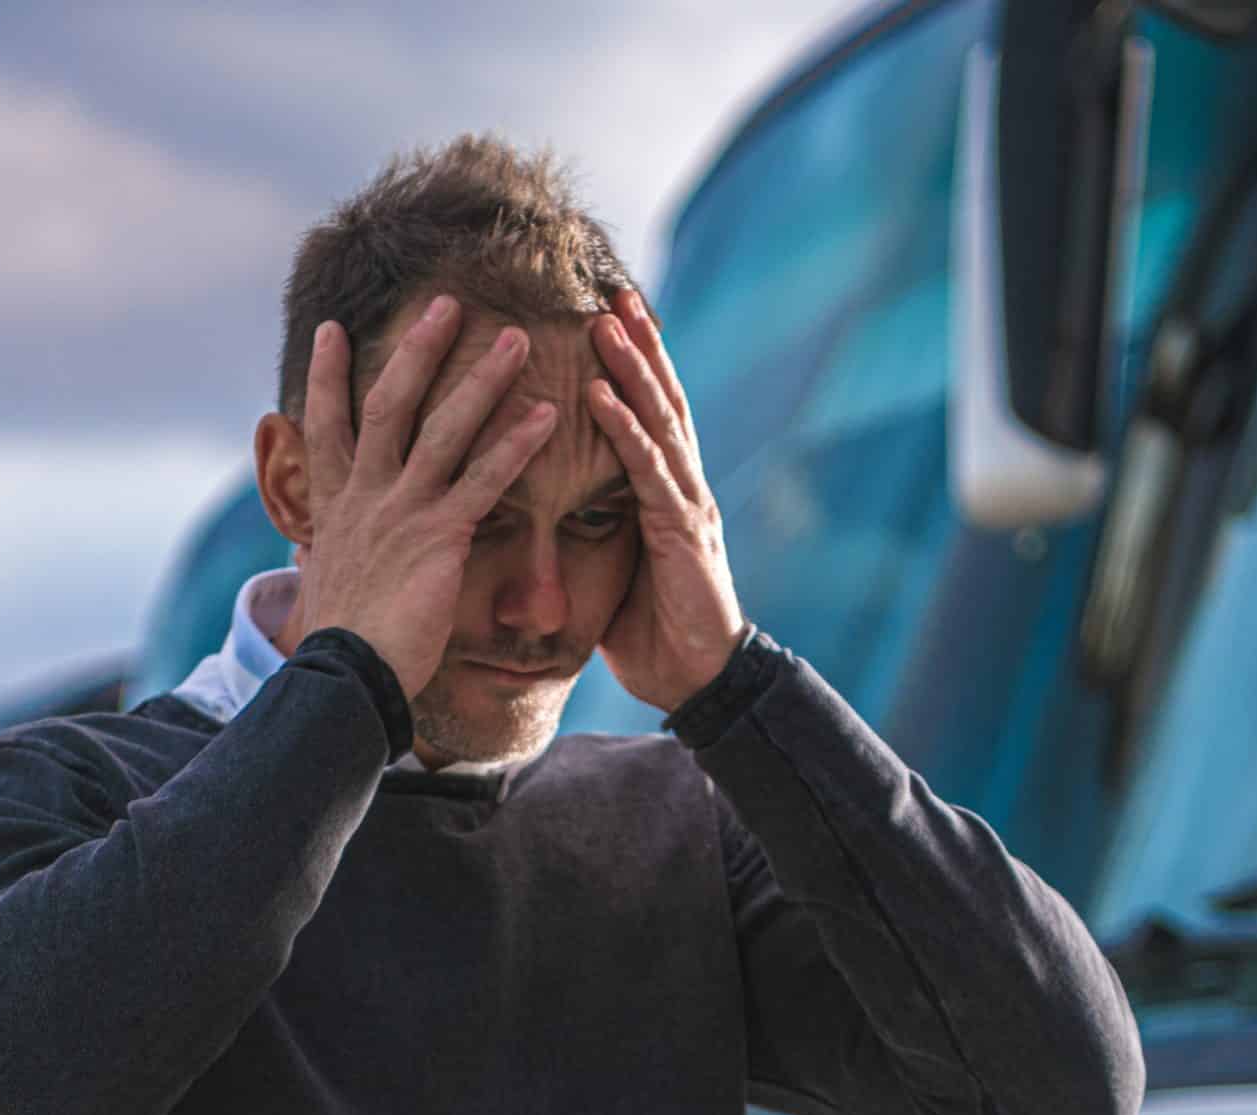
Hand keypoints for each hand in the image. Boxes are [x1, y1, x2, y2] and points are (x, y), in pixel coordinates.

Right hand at [296, 296, 558, 696]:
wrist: (348, 676)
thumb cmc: (348, 639)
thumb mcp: (334, 577)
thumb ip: (338, 545)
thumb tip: (325, 539)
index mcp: (338, 504)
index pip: (326, 425)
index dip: (326, 376)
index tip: (330, 329)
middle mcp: (367, 495)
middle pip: (390, 403)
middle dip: (419, 350)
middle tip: (448, 300)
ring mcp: (403, 510)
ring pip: (443, 427)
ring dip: (481, 377)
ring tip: (517, 338)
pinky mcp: (440, 536)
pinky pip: (486, 478)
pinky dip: (516, 442)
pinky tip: (547, 413)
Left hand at [586, 291, 747, 710]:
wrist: (698, 682)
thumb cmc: (655, 632)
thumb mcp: (618, 570)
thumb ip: (600, 530)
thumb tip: (558, 510)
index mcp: (669, 495)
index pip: (653, 417)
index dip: (637, 367)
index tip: (612, 315)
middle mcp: (684, 489)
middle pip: (664, 401)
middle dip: (641, 346)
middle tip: (614, 291)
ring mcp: (688, 507)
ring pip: (660, 423)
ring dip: (632, 369)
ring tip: (605, 322)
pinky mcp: (682, 534)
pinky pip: (649, 472)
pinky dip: (626, 430)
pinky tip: (604, 396)